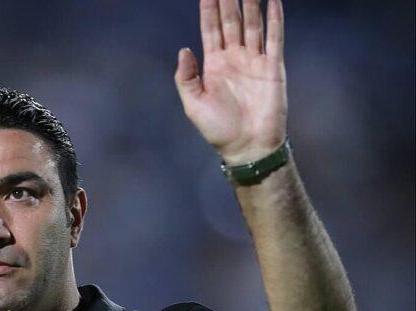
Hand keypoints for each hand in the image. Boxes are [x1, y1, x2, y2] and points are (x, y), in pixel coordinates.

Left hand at [175, 0, 286, 163]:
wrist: (247, 147)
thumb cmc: (218, 130)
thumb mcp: (193, 104)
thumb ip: (186, 77)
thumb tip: (184, 49)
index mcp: (214, 65)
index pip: (210, 29)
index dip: (208, 8)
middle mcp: (234, 58)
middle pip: (231, 21)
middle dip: (228, 0)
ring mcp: (254, 61)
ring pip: (252, 25)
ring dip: (250, 4)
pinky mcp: (272, 67)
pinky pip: (274, 39)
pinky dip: (275, 20)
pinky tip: (273, 1)